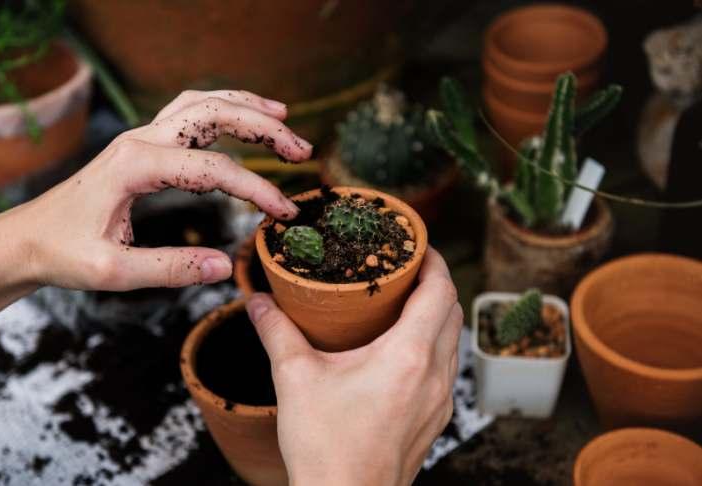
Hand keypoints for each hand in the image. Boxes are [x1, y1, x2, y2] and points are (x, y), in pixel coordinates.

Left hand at [0, 89, 311, 382]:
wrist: (25, 239)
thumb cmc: (62, 254)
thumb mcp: (113, 272)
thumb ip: (171, 269)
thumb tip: (224, 267)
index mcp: (134, 166)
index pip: (213, 169)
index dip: (256, 190)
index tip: (284, 213)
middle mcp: (139, 141)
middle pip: (213, 114)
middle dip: (263, 127)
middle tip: (301, 150)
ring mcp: (139, 138)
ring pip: (201, 104)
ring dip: (245, 108)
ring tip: (284, 120)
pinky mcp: (140, 146)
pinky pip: (187, 114)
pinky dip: (222, 110)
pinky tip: (242, 117)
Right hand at [246, 248, 461, 485]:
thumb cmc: (325, 448)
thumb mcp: (295, 379)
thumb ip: (276, 332)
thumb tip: (258, 301)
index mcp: (408, 356)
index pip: (440, 291)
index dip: (433, 260)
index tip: (416, 244)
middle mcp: (435, 376)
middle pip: (452, 311)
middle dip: (434, 282)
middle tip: (404, 268)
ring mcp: (440, 401)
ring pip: (453, 341)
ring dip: (436, 315)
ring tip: (402, 303)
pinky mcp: (435, 420)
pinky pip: (446, 368)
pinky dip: (433, 346)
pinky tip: (401, 350)